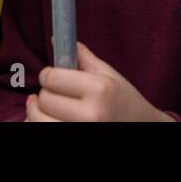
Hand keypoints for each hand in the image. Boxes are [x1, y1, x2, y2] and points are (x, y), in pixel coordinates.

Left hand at [26, 42, 173, 121]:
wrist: (142, 126)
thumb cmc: (126, 101)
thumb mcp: (109, 75)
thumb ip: (83, 58)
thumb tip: (57, 38)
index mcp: (99, 90)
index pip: (52, 79)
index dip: (48, 75)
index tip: (52, 76)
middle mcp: (90, 115)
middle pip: (45, 100)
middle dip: (46, 94)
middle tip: (57, 94)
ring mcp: (81, 132)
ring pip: (39, 120)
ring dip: (39, 113)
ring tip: (49, 108)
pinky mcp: (76, 142)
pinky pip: (43, 132)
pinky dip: (41, 124)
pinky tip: (50, 120)